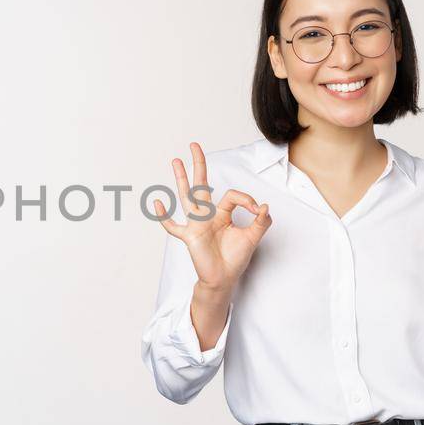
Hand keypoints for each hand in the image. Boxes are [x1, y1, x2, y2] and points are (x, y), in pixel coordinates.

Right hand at [155, 142, 273, 293]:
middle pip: (201, 185)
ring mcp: (195, 224)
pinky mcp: (189, 236)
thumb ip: (261, 222)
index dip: (246, 199)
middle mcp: (207, 215)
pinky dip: (164, 216)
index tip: (258, 210)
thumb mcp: (252, 238)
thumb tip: (265, 206)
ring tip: (176, 160)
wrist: (223, 279)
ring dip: (181, 179)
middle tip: (195, 146)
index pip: (231, 195)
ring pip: (186, 197)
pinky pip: (173, 226)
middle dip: (199, 165)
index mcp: (222, 213)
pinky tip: (157, 202)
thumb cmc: (234, 259)